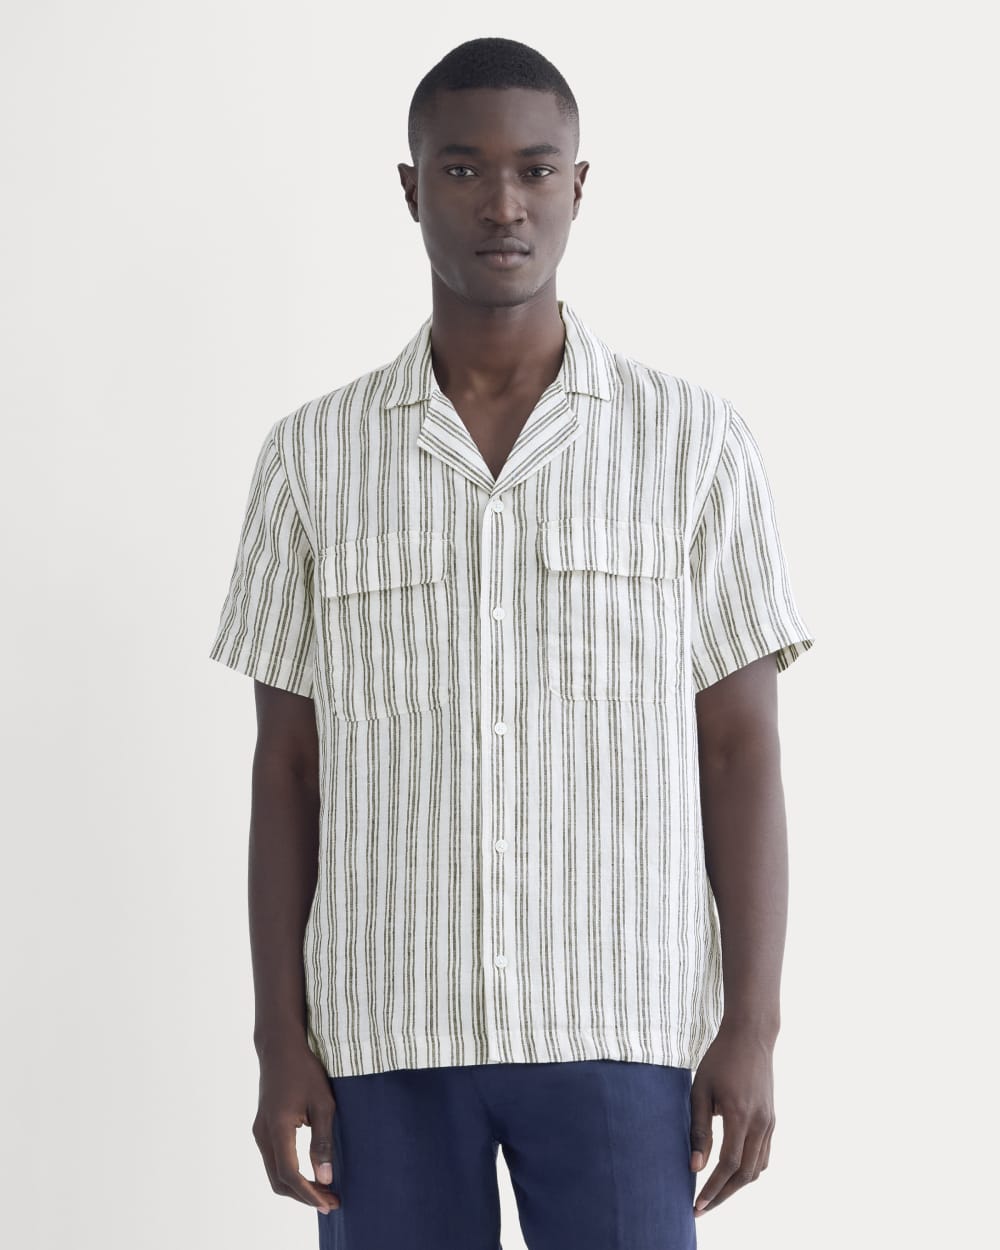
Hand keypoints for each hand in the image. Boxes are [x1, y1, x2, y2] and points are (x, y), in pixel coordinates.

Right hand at [251, 1040, 340, 1213]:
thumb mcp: (322, 1103)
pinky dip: (289, 1174)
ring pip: (274, 1173)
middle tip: (331, 1202)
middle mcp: (263, 1134)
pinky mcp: (262, 1127)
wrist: (280, 1047)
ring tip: (324, 1191)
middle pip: (279, 1181)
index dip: (309, 1193)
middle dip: (304, 1196)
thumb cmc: (305, 1070)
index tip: (329, 1203)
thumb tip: (325, 1178)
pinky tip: (309, 1174)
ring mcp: (260, 1131)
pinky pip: (273, 1160)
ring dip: (297, 1187)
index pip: (290, 1174)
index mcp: (277, 1129)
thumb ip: (323, 1141)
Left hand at [688, 1020, 775, 1216]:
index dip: (712, 1188)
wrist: (751, 1037)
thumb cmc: (719, 1060)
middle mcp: (759, 1123)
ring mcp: (769, 1122)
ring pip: (758, 1168)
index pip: (728, 1165)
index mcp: (739, 1115)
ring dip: (737, 1186)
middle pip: (745, 1174)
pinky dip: (749, 1170)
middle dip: (723, 1195)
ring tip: (715, 1194)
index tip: (697, 1204)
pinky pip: (764, 1155)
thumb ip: (699, 1129)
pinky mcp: (772, 1119)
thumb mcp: (701, 1090)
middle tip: (703, 1208)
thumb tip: (695, 1166)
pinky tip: (733, 1173)